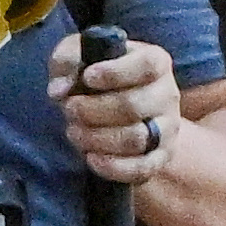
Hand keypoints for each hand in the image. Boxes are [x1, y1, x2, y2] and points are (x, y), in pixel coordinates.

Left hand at [49, 31, 183, 183]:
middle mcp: (167, 94)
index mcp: (155, 61)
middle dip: (92, 110)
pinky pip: (141, 168)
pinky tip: (90, 157)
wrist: (120, 107)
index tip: (88, 77)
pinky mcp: (161, 157)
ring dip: (96, 138)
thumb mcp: (78, 56)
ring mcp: (167, 128)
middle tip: (69, 109)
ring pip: (135, 139)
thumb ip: (66, 61)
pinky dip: (112, 166)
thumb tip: (58, 90)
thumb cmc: (97, 75)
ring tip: (73, 131)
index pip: (147, 65)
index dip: (115, 72)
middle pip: (133, 106)